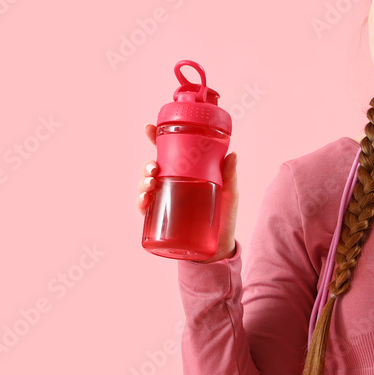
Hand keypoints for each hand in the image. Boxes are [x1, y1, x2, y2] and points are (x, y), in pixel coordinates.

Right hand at [136, 123, 238, 262]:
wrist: (220, 246)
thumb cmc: (224, 216)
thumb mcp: (229, 193)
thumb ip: (229, 175)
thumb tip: (233, 154)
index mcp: (186, 173)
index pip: (168, 153)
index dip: (156, 139)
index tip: (149, 128)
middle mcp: (173, 184)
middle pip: (153, 168)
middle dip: (148, 164)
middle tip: (154, 167)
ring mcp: (166, 201)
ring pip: (146, 186)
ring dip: (143, 181)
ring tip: (151, 183)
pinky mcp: (162, 219)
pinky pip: (145, 209)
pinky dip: (141, 202)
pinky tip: (144, 200)